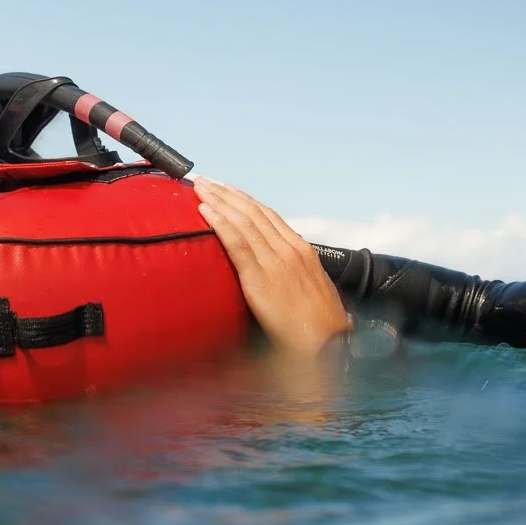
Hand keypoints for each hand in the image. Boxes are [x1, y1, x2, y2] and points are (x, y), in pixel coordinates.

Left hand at [191, 177, 350, 356]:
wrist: (325, 344)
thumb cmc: (321, 328)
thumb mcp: (313, 293)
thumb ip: (296, 278)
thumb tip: (283, 277)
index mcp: (302, 250)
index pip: (270, 216)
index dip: (246, 201)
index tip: (229, 190)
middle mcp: (288, 249)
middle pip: (253, 212)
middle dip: (228, 194)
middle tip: (207, 180)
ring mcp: (275, 261)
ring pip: (242, 221)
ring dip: (218, 200)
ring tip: (200, 187)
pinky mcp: (260, 276)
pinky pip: (236, 243)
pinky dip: (220, 223)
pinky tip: (205, 211)